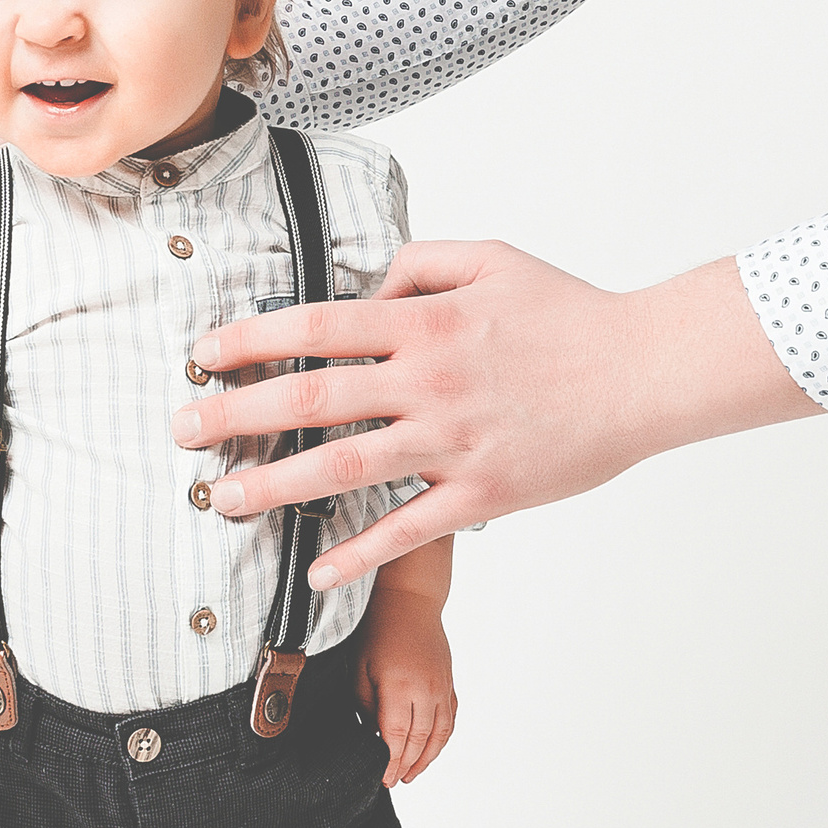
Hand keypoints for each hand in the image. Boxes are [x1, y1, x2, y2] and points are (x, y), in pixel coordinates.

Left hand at [171, 242, 817, 589]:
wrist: (647, 371)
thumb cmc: (571, 312)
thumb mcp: (492, 258)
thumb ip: (420, 263)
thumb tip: (366, 283)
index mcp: (425, 321)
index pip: (315, 327)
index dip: (250, 341)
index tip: (201, 356)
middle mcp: (428, 381)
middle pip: (310, 399)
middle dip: (234, 416)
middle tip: (180, 431)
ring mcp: (452, 442)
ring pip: (344, 469)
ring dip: (274, 487)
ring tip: (221, 500)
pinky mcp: (482, 493)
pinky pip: (408, 529)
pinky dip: (360, 554)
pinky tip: (316, 570)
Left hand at [356, 562, 456, 785]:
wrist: (409, 600)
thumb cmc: (378, 630)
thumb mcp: (359, 668)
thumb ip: (366, 705)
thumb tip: (372, 737)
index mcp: (400, 685)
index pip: (397, 737)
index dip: (391, 763)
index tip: (383, 779)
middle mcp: (426, 689)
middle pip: (420, 740)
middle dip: (407, 766)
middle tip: (394, 782)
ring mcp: (442, 686)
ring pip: (440, 734)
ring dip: (427, 758)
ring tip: (411, 774)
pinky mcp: (449, 682)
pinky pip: (450, 718)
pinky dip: (441, 739)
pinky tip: (429, 749)